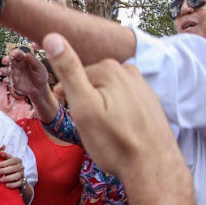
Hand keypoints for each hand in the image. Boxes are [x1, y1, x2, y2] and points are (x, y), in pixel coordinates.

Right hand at [0, 47, 49, 98]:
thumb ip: (34, 61)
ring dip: (3, 70)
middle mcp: (17, 65)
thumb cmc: (41, 76)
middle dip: (6, 60)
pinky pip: (6, 80)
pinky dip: (5, 80)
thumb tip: (28, 54)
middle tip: (6, 61)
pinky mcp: (12, 81)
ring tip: (4, 71)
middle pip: (8, 60)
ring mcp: (14, 73)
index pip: (17, 53)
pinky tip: (8, 80)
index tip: (13, 54)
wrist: (40, 88)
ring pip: (5, 69)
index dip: (14, 53)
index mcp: (24, 59)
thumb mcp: (40, 68)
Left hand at [0, 148, 23, 188]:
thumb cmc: (9, 166)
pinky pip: (18, 183)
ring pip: (16, 176)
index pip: (11, 160)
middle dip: (3, 170)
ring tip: (0, 180)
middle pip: (13, 168)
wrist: (17, 177)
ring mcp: (22, 174)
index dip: (3, 163)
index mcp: (17, 160)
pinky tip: (6, 185)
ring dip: (8, 178)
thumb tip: (2, 147)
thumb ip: (3, 153)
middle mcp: (21, 166)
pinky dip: (12, 185)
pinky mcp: (22, 181)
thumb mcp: (6, 160)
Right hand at [42, 32, 179, 175]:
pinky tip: (119, 132)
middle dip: (85, 101)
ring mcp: (143, 86)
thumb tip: (52, 36)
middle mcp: (130, 71)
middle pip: (93, 83)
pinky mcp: (151, 102)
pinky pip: (124, 102)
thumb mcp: (83, 106)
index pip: (75, 76)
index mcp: (111, 68)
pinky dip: (117, 114)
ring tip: (103, 131)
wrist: (153, 168)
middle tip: (87, 127)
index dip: (67, 97)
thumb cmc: (113, 140)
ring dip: (101, 108)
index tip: (69, 115)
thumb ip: (68, 70)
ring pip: (108, 93)